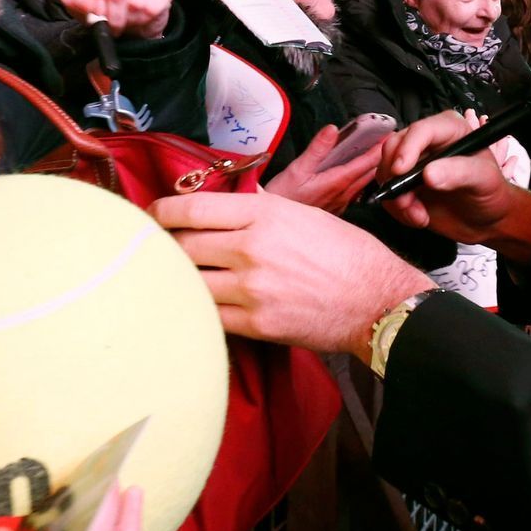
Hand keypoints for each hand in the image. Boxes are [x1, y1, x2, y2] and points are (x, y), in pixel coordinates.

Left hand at [60, 0, 173, 38]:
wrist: (135, 22)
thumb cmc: (107, 9)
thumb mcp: (86, 8)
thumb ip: (77, 1)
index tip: (95, 8)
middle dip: (111, 11)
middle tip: (108, 22)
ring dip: (126, 17)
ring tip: (122, 21)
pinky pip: (153, 5)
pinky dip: (142, 19)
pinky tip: (138, 18)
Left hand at [151, 192, 431, 359]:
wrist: (379, 301)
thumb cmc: (347, 254)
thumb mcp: (304, 214)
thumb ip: (259, 211)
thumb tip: (223, 207)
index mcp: (264, 212)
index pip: (192, 208)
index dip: (161, 212)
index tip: (151, 216)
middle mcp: (252, 246)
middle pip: (182, 245)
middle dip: (162, 247)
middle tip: (153, 250)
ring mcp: (252, 287)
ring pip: (189, 282)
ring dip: (175, 280)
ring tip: (168, 279)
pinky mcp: (257, 323)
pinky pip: (208, 315)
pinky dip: (197, 309)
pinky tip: (192, 306)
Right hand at [264, 124, 389, 213]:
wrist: (275, 224)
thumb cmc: (284, 197)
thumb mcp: (297, 169)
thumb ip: (317, 149)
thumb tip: (332, 130)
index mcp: (338, 182)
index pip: (367, 162)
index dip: (379, 148)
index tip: (389, 135)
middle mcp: (344, 194)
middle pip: (370, 172)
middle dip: (380, 156)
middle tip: (387, 140)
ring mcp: (341, 202)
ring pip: (364, 182)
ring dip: (372, 167)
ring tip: (376, 152)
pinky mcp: (336, 207)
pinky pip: (356, 191)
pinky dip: (361, 178)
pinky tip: (357, 173)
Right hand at [377, 110, 530, 261]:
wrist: (488, 221)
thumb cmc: (492, 194)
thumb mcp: (484, 180)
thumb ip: (459, 173)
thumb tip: (428, 174)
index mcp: (448, 129)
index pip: (420, 130)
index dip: (407, 149)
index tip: (400, 171)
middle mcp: (427, 142)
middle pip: (393, 147)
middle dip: (396, 178)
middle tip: (410, 202)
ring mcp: (413, 163)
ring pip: (385, 172)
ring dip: (397, 198)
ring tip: (420, 215)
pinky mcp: (404, 184)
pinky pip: (387, 192)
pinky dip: (397, 209)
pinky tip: (419, 217)